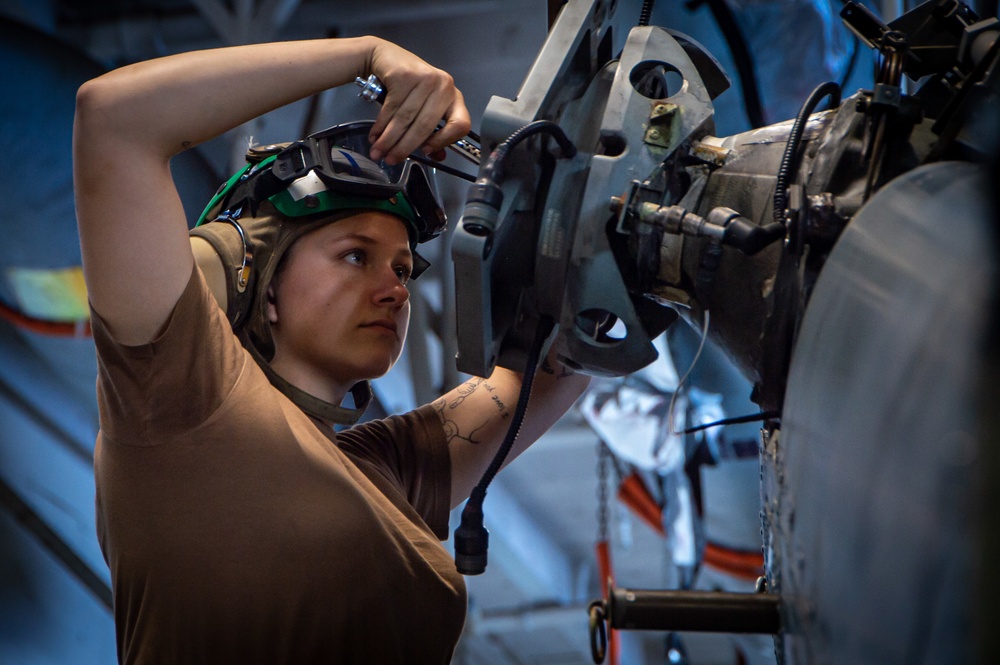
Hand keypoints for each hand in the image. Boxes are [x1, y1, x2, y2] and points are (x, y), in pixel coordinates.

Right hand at [365, 38, 470, 164]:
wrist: (385, 57)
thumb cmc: (408, 86)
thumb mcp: (424, 106)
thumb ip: (433, 132)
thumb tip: (437, 156)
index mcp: (453, 97)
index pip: (460, 124)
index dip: (444, 141)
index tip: (427, 152)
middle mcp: (444, 85)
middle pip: (426, 125)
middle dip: (405, 147)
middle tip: (390, 159)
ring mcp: (425, 78)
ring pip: (406, 119)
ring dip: (389, 139)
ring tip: (378, 152)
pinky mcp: (405, 75)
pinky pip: (392, 108)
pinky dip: (381, 126)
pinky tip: (375, 136)